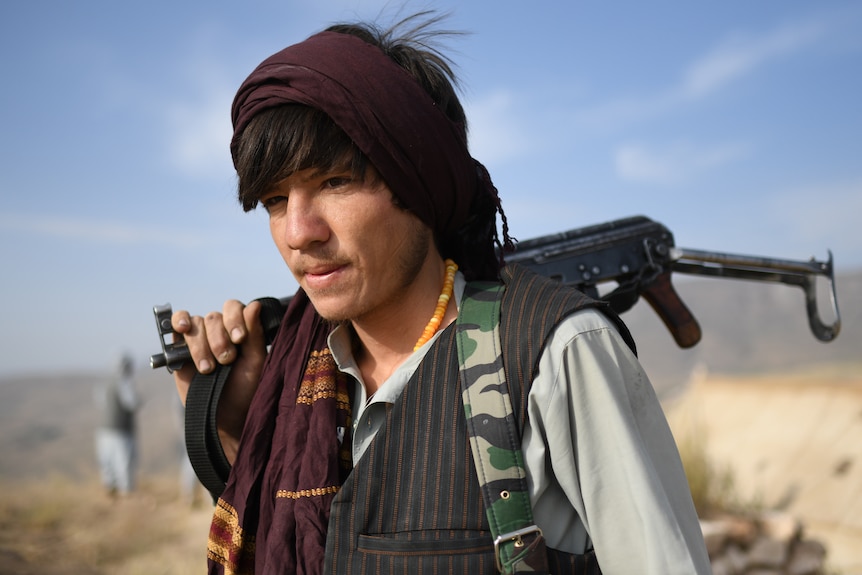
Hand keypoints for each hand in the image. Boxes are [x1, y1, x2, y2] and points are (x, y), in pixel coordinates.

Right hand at [171, 299, 265, 463]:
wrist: (225, 415)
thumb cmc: (246, 389)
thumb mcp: (256, 362)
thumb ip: (255, 333)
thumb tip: (255, 305)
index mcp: (239, 329)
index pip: (234, 308)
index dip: (235, 320)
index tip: (239, 339)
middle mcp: (219, 330)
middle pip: (214, 317)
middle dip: (219, 339)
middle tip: (226, 361)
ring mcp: (199, 338)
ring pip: (196, 324)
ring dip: (201, 346)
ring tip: (208, 369)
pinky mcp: (180, 349)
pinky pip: (176, 325)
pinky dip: (178, 322)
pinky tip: (182, 328)